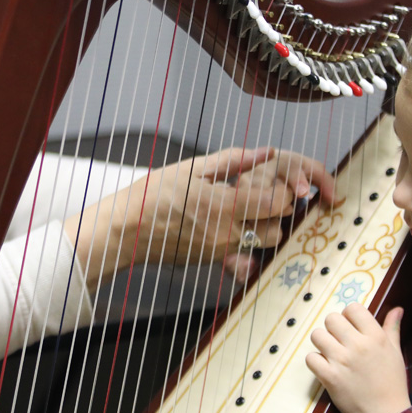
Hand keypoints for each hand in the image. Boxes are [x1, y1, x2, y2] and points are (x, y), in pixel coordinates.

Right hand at [65, 146, 334, 287]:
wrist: (127, 230)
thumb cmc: (155, 193)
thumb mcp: (193, 169)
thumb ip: (234, 160)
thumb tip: (266, 151)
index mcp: (224, 204)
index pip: (276, 203)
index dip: (283, 192)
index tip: (275, 183)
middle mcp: (227, 232)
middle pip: (277, 229)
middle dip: (278, 214)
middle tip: (266, 198)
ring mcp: (220, 250)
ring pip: (262, 245)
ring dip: (264, 229)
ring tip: (250, 213)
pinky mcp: (212, 261)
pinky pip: (243, 254)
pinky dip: (246, 241)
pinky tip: (231, 226)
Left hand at [306, 304, 409, 412]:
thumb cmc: (392, 383)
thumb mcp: (395, 352)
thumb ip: (392, 328)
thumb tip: (397, 309)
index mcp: (375, 337)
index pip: (352, 308)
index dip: (349, 316)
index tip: (351, 328)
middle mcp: (358, 345)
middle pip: (331, 319)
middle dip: (333, 328)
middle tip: (339, 341)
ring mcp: (342, 361)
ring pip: (317, 335)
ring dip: (322, 343)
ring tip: (331, 353)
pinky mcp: (330, 377)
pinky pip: (311, 358)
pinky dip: (315, 362)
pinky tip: (326, 367)